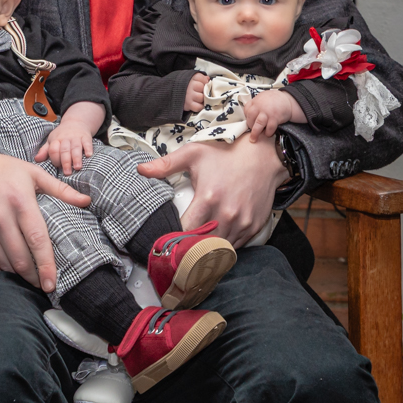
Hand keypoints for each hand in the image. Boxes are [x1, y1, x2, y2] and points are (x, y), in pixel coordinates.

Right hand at [0, 140, 90, 292]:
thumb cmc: (0, 168)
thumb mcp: (32, 172)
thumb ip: (60, 189)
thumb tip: (87, 201)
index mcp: (20, 201)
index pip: (37, 240)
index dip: (46, 265)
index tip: (52, 283)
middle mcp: (0, 217)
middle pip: (20, 258)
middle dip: (34, 277)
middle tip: (43, 284)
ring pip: (3, 263)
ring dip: (17, 275)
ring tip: (29, 277)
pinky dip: (0, 268)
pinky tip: (9, 268)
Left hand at [34, 101, 104, 174]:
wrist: (76, 122)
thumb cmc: (62, 135)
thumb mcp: (51, 140)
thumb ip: (45, 151)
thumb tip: (36, 159)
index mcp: (56, 140)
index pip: (53, 149)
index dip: (55, 158)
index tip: (57, 167)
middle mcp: (66, 138)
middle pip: (64, 150)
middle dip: (65, 161)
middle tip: (67, 173)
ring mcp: (76, 137)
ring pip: (75, 147)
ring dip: (76, 157)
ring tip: (77, 167)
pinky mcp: (86, 137)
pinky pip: (87, 142)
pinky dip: (88, 148)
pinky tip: (89, 155)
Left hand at [137, 135, 288, 247]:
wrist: (262, 156)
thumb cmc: (226, 153)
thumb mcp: (193, 153)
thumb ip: (166, 164)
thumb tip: (140, 170)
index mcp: (208, 198)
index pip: (186, 231)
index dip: (175, 238)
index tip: (168, 239)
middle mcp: (226, 214)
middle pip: (202, 245)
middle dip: (190, 247)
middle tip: (180, 247)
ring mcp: (242, 222)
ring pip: (220, 248)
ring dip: (208, 248)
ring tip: (197, 245)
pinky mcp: (254, 226)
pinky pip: (236, 246)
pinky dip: (226, 244)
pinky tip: (217, 237)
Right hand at [184, 73, 208, 112]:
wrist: (168, 92)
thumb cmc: (181, 85)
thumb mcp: (189, 78)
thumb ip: (199, 78)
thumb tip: (208, 79)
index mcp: (190, 78)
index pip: (203, 79)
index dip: (204, 82)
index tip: (202, 84)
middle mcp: (190, 86)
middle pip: (203, 88)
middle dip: (203, 91)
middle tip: (199, 92)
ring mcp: (189, 95)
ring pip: (202, 97)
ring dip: (201, 99)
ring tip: (198, 98)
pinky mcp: (188, 104)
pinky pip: (198, 107)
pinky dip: (199, 106)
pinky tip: (196, 104)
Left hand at [244, 90, 305, 142]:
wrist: (288, 100)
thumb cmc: (275, 100)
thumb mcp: (262, 98)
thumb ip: (255, 104)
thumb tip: (248, 113)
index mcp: (256, 101)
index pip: (246, 110)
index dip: (246, 117)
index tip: (249, 122)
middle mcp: (260, 106)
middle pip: (250, 117)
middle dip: (250, 125)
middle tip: (252, 130)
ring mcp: (267, 112)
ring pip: (258, 124)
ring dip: (255, 133)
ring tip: (254, 139)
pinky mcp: (275, 118)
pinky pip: (269, 128)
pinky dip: (268, 133)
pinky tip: (268, 134)